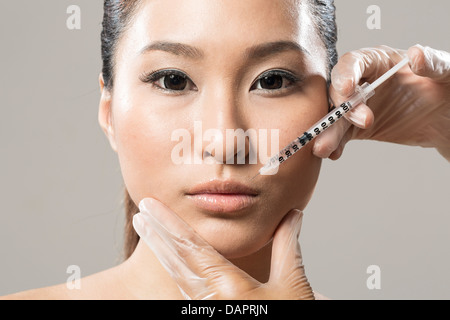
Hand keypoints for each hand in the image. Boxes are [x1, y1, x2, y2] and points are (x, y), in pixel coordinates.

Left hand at [132, 198, 313, 299]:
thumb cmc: (291, 318)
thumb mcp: (292, 285)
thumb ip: (287, 247)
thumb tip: (292, 215)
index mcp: (228, 286)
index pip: (191, 247)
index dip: (169, 224)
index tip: (150, 206)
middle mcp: (209, 300)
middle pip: (175, 261)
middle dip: (156, 235)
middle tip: (140, 213)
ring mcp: (204, 311)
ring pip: (176, 277)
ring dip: (161, 251)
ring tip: (146, 229)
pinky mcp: (204, 316)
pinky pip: (184, 293)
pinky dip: (174, 272)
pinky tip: (169, 261)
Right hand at [313, 45, 449, 160]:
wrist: (447, 119)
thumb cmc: (447, 88)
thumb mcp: (447, 72)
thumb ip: (433, 63)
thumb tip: (416, 55)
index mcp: (379, 61)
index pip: (354, 62)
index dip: (346, 74)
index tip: (347, 90)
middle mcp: (363, 82)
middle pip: (339, 91)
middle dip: (342, 108)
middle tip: (362, 123)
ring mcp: (358, 106)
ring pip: (336, 117)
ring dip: (328, 132)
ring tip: (324, 148)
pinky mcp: (358, 128)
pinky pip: (342, 135)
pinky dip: (335, 144)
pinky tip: (333, 153)